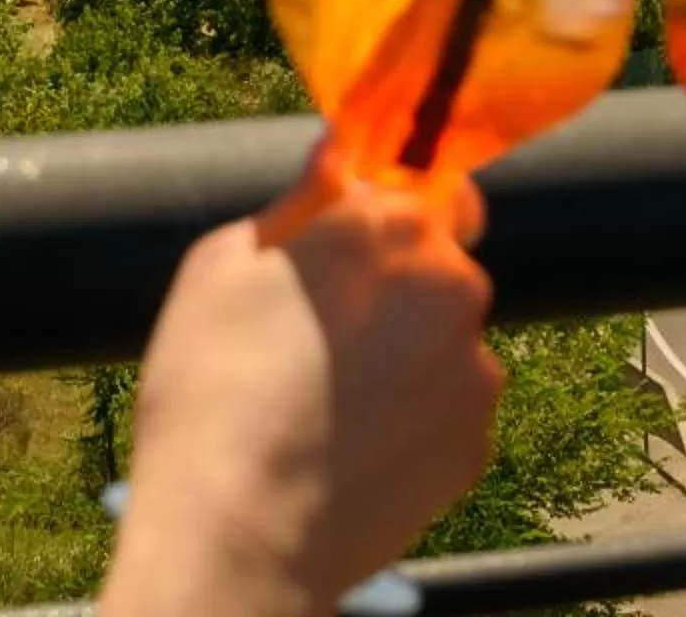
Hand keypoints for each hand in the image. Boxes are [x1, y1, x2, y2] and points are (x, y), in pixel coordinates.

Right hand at [100, 179, 503, 616]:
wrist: (238, 536)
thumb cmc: (208, 391)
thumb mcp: (220, 268)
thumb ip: (298, 202)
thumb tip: (339, 150)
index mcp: (388, 224)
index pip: (436, 185)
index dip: (400, 210)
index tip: (365, 241)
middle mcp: (451, 283)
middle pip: (441, 265)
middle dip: (399, 287)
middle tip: (324, 334)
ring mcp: (473, 365)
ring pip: (447, 340)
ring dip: (409, 355)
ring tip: (331, 401)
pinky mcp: (476, 439)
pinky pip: (450, 409)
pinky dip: (416, 420)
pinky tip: (353, 445)